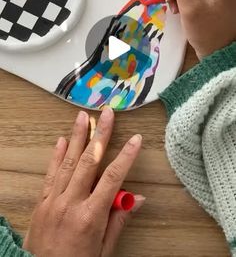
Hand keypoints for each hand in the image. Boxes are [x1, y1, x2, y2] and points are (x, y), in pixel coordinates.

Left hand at [23, 108, 143, 256]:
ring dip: (76, 137)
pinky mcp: (41, 203)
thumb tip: (138, 198)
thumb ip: (119, 221)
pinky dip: (56, 156)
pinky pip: (50, 174)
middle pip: (89, 162)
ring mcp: (54, 200)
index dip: (126, 156)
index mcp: (90, 216)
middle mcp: (71, 203)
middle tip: (107, 114)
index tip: (135, 139)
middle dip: (100, 135)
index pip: (113, 178)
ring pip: (68, 162)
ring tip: (82, 117)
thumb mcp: (104, 250)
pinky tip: (61, 140)